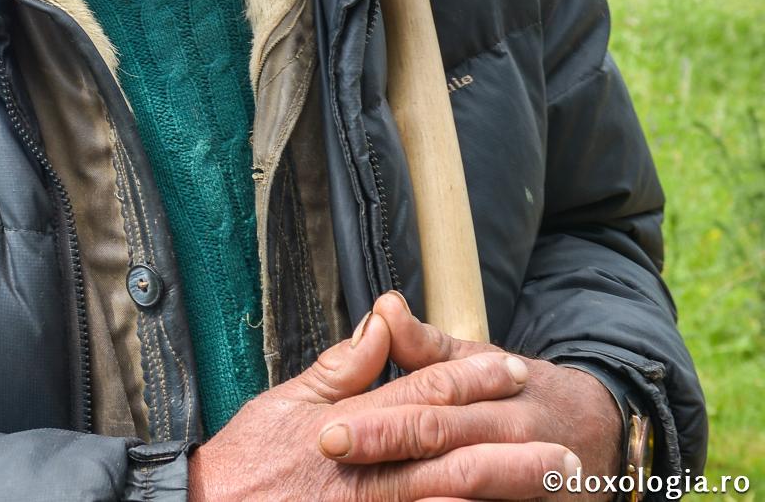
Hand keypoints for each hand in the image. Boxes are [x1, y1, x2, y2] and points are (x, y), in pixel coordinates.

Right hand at [188, 304, 579, 500]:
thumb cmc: (246, 460)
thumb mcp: (284, 402)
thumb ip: (339, 368)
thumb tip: (382, 325)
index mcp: (345, 425)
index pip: (418, 393)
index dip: (469, 379)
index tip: (512, 369)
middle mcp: (362, 471)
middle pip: (447, 453)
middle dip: (507, 447)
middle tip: (562, 445)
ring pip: (444, 499)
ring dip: (500, 492)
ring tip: (551, 488)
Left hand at [316, 291, 622, 500]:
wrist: (604, 434)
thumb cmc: (521, 393)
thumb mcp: (479, 359)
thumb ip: (427, 345)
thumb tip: (384, 308)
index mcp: (496, 388)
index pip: (429, 399)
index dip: (378, 418)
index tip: (326, 430)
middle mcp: (515, 431)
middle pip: (445, 439)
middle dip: (386, 445)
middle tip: (331, 450)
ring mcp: (535, 474)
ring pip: (475, 481)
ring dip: (425, 488)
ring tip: (370, 495)